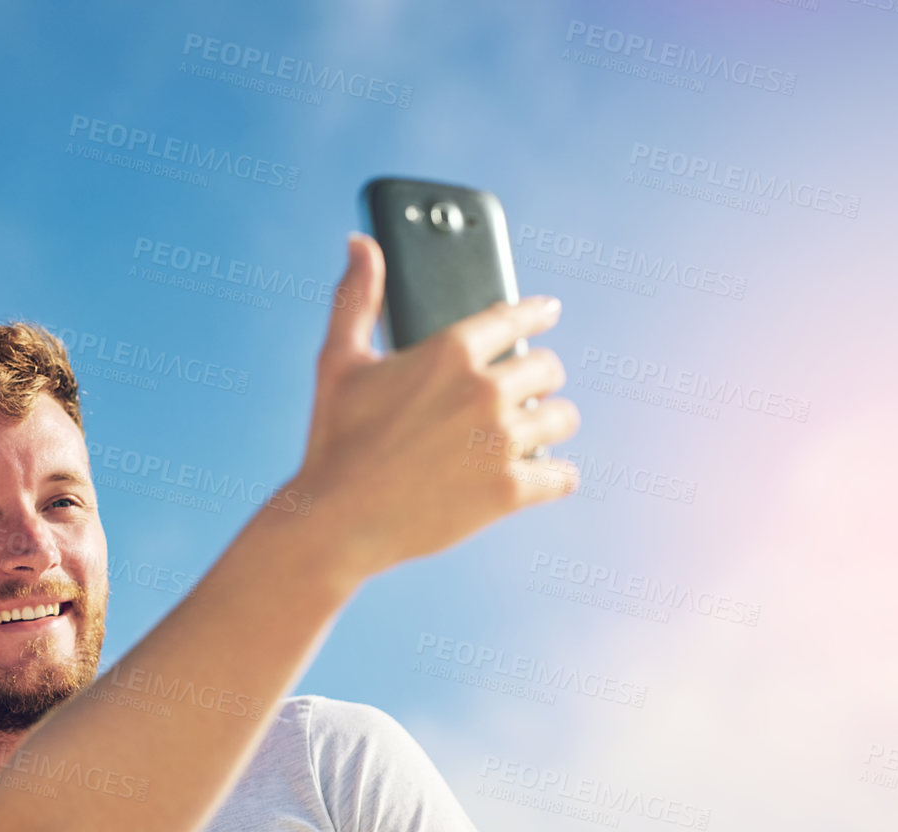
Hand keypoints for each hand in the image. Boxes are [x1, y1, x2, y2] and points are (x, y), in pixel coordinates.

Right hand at [295, 233, 579, 578]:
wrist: (335, 521)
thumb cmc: (334, 440)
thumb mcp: (338, 361)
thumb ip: (356, 297)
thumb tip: (360, 243)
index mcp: (449, 351)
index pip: (516, 316)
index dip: (536, 311)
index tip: (547, 312)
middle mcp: (484, 390)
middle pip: (549, 367)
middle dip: (538, 376)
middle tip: (525, 389)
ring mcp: (501, 442)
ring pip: (563, 418)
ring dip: (548, 424)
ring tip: (531, 433)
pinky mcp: (510, 491)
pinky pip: (563, 475)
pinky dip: (552, 476)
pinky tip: (538, 476)